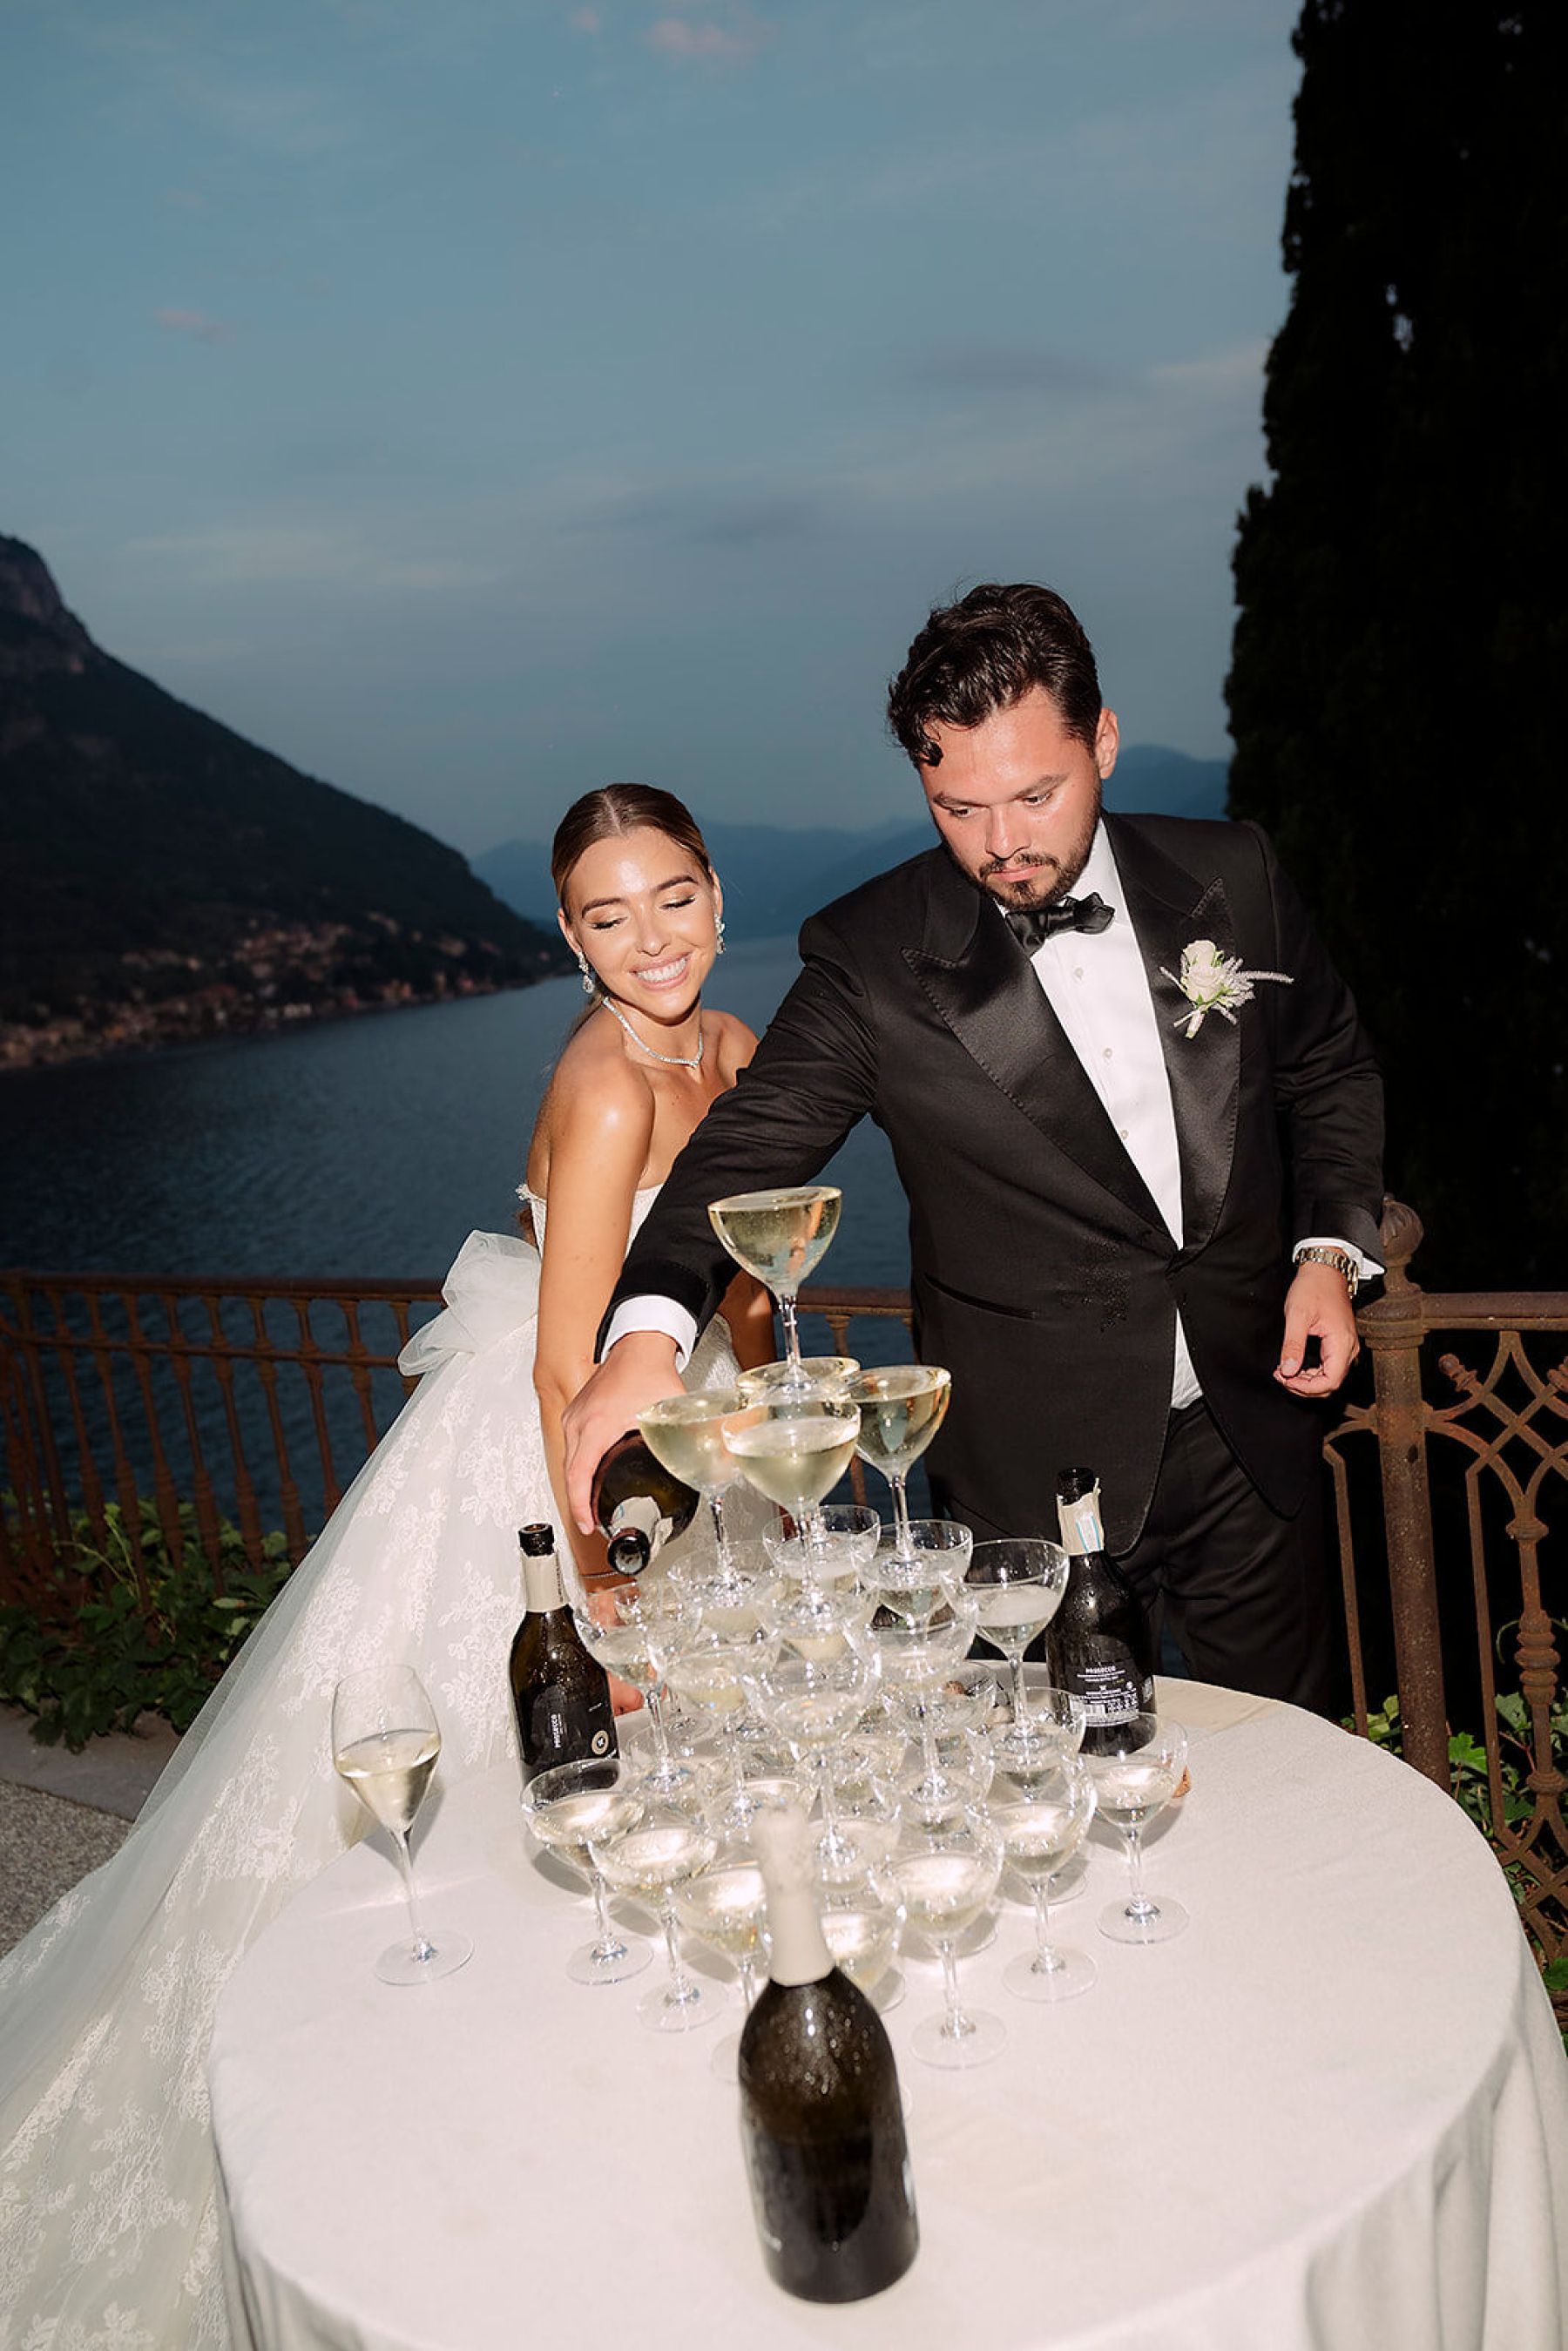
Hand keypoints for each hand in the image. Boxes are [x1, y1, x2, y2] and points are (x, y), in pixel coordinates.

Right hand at [563, 1331, 683, 1532]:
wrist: (638, 1343)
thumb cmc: (649, 1369)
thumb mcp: (673, 1407)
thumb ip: (698, 1434)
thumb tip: (723, 1459)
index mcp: (597, 1425)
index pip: (578, 1475)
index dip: (580, 1505)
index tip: (588, 1524)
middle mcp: (579, 1421)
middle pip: (570, 1472)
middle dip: (580, 1502)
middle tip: (595, 1523)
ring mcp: (574, 1416)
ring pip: (569, 1460)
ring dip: (578, 1484)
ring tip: (593, 1506)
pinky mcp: (576, 1412)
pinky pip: (572, 1446)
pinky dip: (579, 1466)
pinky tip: (592, 1476)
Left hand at [1274, 1261, 1359, 1396]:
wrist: (1325, 1271)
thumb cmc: (1313, 1287)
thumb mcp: (1297, 1315)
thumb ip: (1293, 1345)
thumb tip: (1288, 1371)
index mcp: (1342, 1343)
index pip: (1330, 1381)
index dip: (1306, 1387)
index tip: (1284, 1378)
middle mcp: (1349, 1348)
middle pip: (1331, 1383)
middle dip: (1304, 1386)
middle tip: (1281, 1375)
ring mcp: (1346, 1346)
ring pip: (1330, 1377)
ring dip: (1307, 1381)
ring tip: (1284, 1371)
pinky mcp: (1340, 1343)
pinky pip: (1329, 1367)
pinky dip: (1312, 1372)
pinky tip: (1295, 1365)